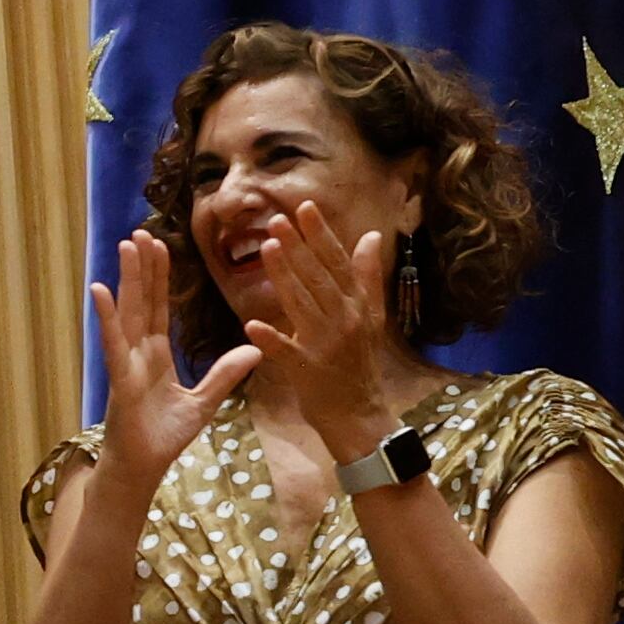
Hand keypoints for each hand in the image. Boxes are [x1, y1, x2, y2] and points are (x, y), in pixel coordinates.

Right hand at [84, 229, 255, 489]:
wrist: (142, 468)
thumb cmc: (163, 438)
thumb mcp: (204, 402)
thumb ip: (225, 374)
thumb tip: (256, 350)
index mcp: (155, 358)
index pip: (159, 310)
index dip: (159, 279)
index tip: (160, 248)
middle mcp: (137, 354)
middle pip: (141, 303)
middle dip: (141, 268)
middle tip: (140, 232)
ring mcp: (126, 364)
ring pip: (127, 314)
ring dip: (125, 279)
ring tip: (124, 247)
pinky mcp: (119, 379)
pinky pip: (113, 343)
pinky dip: (107, 317)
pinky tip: (100, 290)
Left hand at [232, 199, 403, 451]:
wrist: (360, 415)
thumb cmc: (358, 363)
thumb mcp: (371, 317)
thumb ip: (367, 277)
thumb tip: (372, 236)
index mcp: (357, 306)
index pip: (338, 263)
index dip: (321, 235)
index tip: (306, 208)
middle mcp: (345, 320)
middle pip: (319, 278)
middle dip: (299, 247)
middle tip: (277, 218)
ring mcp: (327, 345)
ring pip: (303, 305)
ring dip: (285, 276)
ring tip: (267, 248)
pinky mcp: (308, 371)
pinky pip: (287, 351)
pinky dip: (271, 338)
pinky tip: (251, 324)